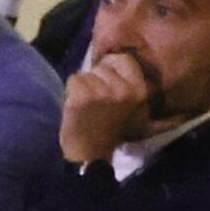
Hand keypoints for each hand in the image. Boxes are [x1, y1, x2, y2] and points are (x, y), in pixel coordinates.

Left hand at [57, 49, 157, 167]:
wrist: (90, 155)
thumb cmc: (108, 129)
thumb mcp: (129, 106)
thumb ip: (125, 83)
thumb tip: (113, 55)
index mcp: (139, 90)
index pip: (124, 59)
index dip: (111, 67)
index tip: (107, 83)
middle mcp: (124, 90)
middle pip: (102, 66)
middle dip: (95, 79)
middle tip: (96, 102)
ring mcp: (104, 93)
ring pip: (85, 73)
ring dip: (82, 87)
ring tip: (87, 106)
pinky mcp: (83, 97)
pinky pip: (73, 80)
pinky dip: (70, 92)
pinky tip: (76, 108)